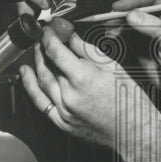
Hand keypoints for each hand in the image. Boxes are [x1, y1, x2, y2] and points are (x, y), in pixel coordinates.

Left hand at [19, 24, 144, 147]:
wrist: (134, 131)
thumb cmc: (129, 101)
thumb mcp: (112, 67)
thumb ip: (87, 50)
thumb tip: (71, 37)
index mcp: (83, 78)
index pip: (55, 51)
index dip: (48, 37)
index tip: (48, 30)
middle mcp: (69, 95)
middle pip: (47, 66)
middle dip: (43, 49)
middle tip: (44, 40)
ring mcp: (64, 111)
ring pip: (41, 83)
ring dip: (36, 65)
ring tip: (35, 54)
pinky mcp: (62, 123)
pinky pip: (40, 103)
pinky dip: (31, 88)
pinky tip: (27, 78)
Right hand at [110, 0, 160, 98]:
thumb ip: (154, 28)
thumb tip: (133, 15)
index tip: (122, 6)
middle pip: (140, 4)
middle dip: (124, 11)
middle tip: (110, 17)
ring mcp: (151, 25)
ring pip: (130, 15)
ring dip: (117, 21)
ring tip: (109, 29)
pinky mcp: (141, 36)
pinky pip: (125, 28)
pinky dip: (117, 30)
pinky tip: (112, 36)